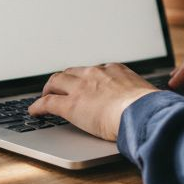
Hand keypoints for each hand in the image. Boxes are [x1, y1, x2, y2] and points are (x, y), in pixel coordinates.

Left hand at [28, 64, 157, 141]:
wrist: (142, 113)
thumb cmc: (150, 108)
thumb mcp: (146, 94)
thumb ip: (140, 96)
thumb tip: (149, 104)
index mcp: (114, 70)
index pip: (93, 70)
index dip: (85, 78)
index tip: (84, 83)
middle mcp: (94, 74)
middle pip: (70, 72)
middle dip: (63, 80)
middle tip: (58, 87)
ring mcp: (80, 89)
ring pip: (55, 82)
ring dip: (48, 89)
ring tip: (44, 96)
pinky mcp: (70, 105)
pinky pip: (47, 103)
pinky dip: (37, 106)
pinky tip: (34, 112)